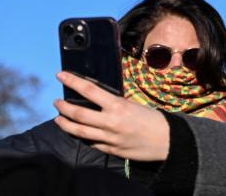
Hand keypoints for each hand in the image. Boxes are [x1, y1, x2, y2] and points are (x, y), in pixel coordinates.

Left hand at [54, 71, 169, 160]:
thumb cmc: (154, 119)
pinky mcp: (110, 150)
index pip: (89, 91)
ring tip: (58, 118)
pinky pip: (90, 142)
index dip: (72, 82)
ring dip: (65, 124)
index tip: (61, 75)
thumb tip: (99, 98)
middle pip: (77, 114)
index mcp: (118, 106)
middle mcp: (110, 122)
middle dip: (63, 107)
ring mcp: (108, 138)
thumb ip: (116, 103)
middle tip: (57, 102)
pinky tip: (77, 132)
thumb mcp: (135, 105)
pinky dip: (81, 136)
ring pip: (78, 131)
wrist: (167, 140)